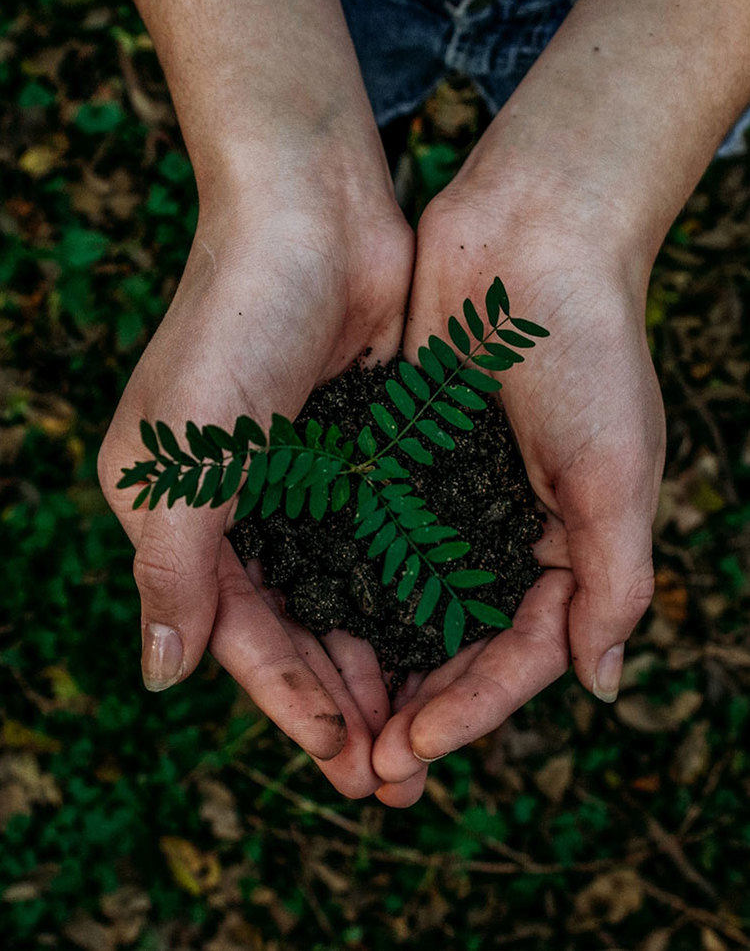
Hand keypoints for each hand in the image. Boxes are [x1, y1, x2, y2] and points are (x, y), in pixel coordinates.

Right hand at [98, 186, 413, 797]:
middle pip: (292, 629)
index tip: (343, 756)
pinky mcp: (358, 457)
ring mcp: (302, 483)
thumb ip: (171, 569)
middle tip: (393, 773)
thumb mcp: (183, 456)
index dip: (287, 698)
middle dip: (339, 700)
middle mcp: (237, 508)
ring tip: (420, 729)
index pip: (235, 631)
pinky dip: (404, 597)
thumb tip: (161, 676)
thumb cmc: (235, 324)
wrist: (311, 216)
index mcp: (178, 514)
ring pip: (341, 598)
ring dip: (377, 662)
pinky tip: (439, 642)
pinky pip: (381, 546)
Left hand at [371, 171, 665, 802]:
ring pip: (407, 602)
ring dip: (375, 663)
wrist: (532, 237)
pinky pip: (371, 536)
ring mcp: (450, 498)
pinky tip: (309, 625)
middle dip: (417, 707)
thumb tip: (601, 684)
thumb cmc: (589, 350)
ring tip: (333, 722)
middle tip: (367, 768)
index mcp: (567, 546)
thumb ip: (614, 581)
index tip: (413, 749)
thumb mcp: (618, 472)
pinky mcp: (401, 459)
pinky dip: (346, 583)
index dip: (472, 709)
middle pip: (458, 644)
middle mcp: (505, 532)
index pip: (519, 654)